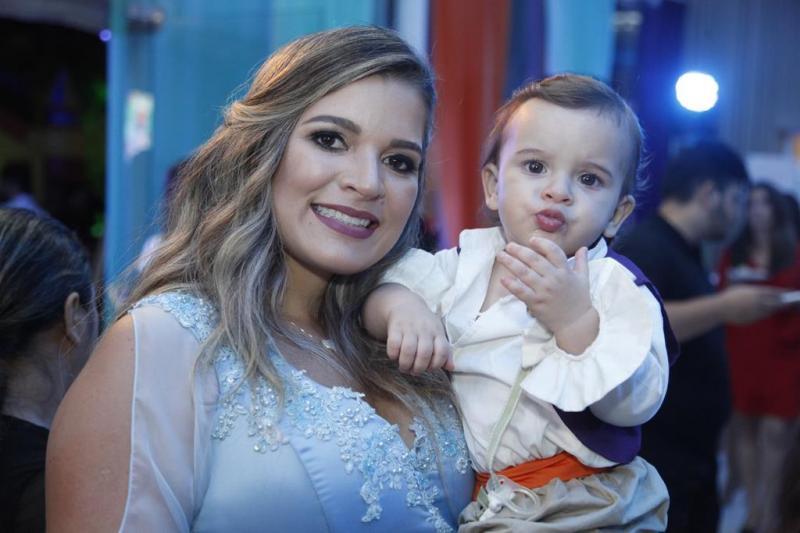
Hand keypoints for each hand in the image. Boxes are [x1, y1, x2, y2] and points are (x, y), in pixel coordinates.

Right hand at [385, 300, 453, 373]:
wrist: (406, 304)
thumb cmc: (425, 325)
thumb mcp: (438, 334)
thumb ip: (445, 352)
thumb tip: (451, 368)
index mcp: (437, 332)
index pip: (442, 351)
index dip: (436, 364)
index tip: (430, 368)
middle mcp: (425, 329)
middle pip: (424, 353)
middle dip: (419, 367)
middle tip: (414, 371)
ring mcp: (409, 327)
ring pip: (408, 350)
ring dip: (405, 364)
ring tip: (404, 367)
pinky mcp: (395, 327)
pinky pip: (394, 344)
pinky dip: (393, 354)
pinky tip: (394, 357)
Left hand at [497, 237, 597, 352]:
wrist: (576, 323)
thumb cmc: (579, 300)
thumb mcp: (584, 279)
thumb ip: (582, 262)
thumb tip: (583, 248)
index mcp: (565, 271)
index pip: (553, 251)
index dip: (542, 244)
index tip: (531, 239)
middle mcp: (554, 279)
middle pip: (534, 260)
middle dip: (520, 250)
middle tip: (509, 245)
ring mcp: (544, 291)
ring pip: (524, 273)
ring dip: (510, 262)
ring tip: (500, 255)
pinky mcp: (536, 303)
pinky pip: (521, 291)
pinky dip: (511, 284)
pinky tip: (503, 278)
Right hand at [720, 284, 787, 323]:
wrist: (720, 309)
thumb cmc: (728, 296)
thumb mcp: (741, 288)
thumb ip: (752, 290)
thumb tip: (761, 292)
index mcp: (755, 293)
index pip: (772, 292)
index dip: (780, 292)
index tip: (785, 293)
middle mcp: (757, 302)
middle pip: (774, 303)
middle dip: (781, 302)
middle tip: (786, 302)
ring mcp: (755, 312)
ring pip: (769, 311)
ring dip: (773, 309)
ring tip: (776, 307)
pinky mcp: (752, 319)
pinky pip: (761, 317)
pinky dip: (764, 314)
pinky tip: (764, 312)